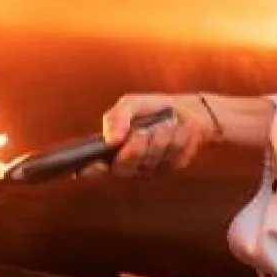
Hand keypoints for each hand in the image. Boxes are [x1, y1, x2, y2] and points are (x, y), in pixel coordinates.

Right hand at [80, 93, 219, 178]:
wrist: (186, 110)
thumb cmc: (152, 108)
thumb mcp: (131, 105)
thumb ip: (116, 118)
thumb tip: (110, 140)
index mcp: (111, 150)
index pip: (92, 169)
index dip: (90, 171)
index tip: (96, 164)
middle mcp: (127, 165)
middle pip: (123, 167)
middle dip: (135, 147)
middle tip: (144, 131)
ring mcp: (149, 170)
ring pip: (150, 161)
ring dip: (161, 138)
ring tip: (167, 124)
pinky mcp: (170, 169)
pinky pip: (172, 160)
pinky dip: (177, 140)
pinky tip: (179, 131)